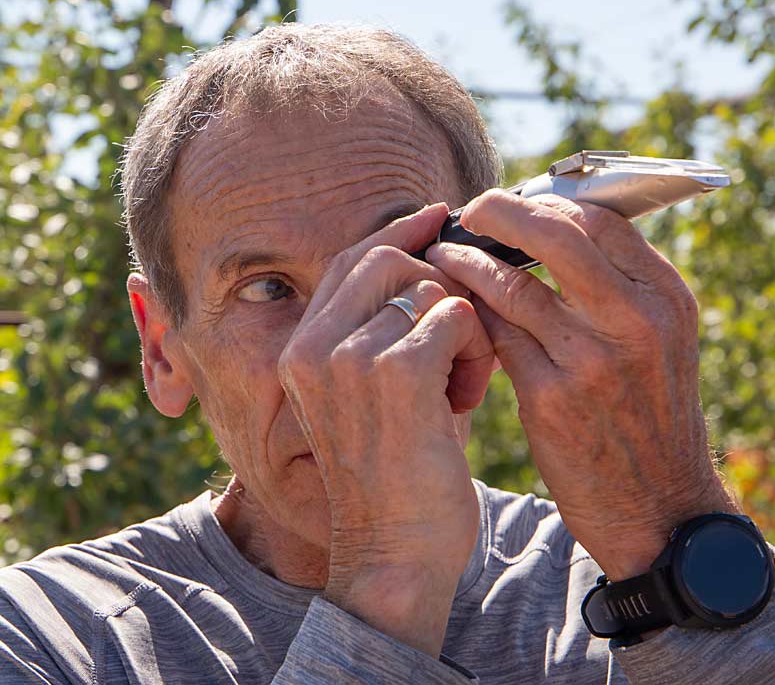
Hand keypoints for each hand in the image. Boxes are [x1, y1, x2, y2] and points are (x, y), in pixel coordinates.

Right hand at [278, 203, 494, 656]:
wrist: (395, 554)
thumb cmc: (396, 478)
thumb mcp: (372, 399)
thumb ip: (384, 333)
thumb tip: (435, 261)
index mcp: (299, 350)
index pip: (350, 260)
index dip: (401, 233)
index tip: (441, 218)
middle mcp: (313, 346)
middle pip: (389, 258)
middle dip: (439, 286)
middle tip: (457, 346)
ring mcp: (349, 358)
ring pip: (430, 287)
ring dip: (462, 328)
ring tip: (460, 384)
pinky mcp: (396, 374)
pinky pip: (456, 318)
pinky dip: (475, 352)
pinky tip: (465, 400)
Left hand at [427, 190, 736, 580]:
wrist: (660, 507)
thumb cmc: (649, 417)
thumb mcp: (659, 342)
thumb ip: (619, 288)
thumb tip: (553, 230)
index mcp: (666, 297)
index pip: (600, 220)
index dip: (548, 202)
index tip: (514, 202)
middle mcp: (636, 320)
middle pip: (556, 235)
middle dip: (502, 213)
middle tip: (471, 211)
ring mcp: (592, 360)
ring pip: (513, 284)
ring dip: (468, 262)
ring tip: (442, 254)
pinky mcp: (551, 399)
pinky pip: (496, 336)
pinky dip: (470, 313)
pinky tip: (451, 308)